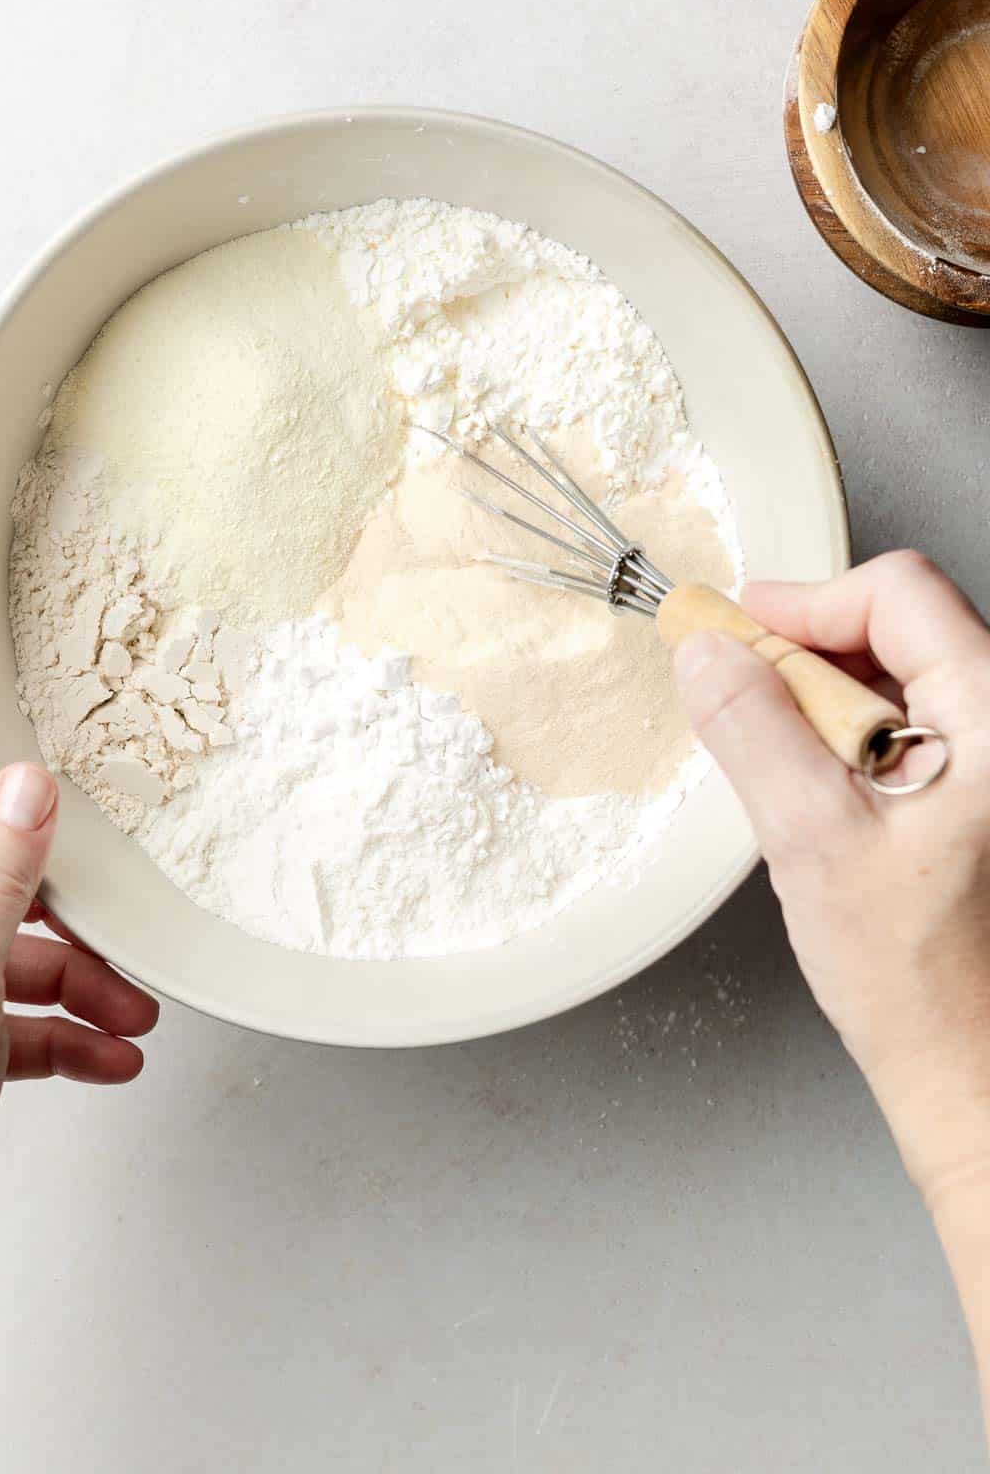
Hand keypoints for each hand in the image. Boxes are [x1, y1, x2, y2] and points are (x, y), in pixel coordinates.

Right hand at [673, 551, 989, 1202]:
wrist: (979, 1076)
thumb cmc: (925, 981)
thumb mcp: (812, 840)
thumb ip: (754, 729)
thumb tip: (709, 652)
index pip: (899, 594)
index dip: (806, 603)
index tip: (740, 631)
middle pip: (905, 628)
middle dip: (811, 654)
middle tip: (747, 700)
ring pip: (908, 678)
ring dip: (832, 702)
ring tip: (792, 774)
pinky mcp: (987, 797)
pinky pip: (919, 727)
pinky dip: (858, 740)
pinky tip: (828, 799)